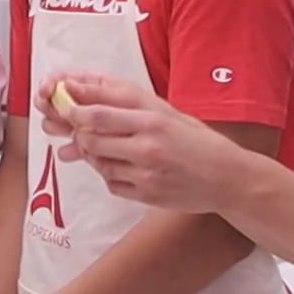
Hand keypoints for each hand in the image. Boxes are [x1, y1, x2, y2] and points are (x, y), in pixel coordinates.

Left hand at [34, 73, 251, 213]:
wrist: (228, 177)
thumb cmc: (196, 140)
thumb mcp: (167, 112)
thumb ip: (128, 104)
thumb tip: (86, 97)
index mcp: (153, 121)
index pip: (98, 115)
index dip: (74, 112)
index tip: (66, 109)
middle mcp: (147, 148)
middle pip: (92, 141)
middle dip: (80, 135)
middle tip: (82, 131)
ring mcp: (146, 175)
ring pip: (99, 164)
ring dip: (95, 156)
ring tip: (112, 148)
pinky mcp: (146, 195)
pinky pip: (112, 184)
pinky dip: (111, 175)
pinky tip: (128, 167)